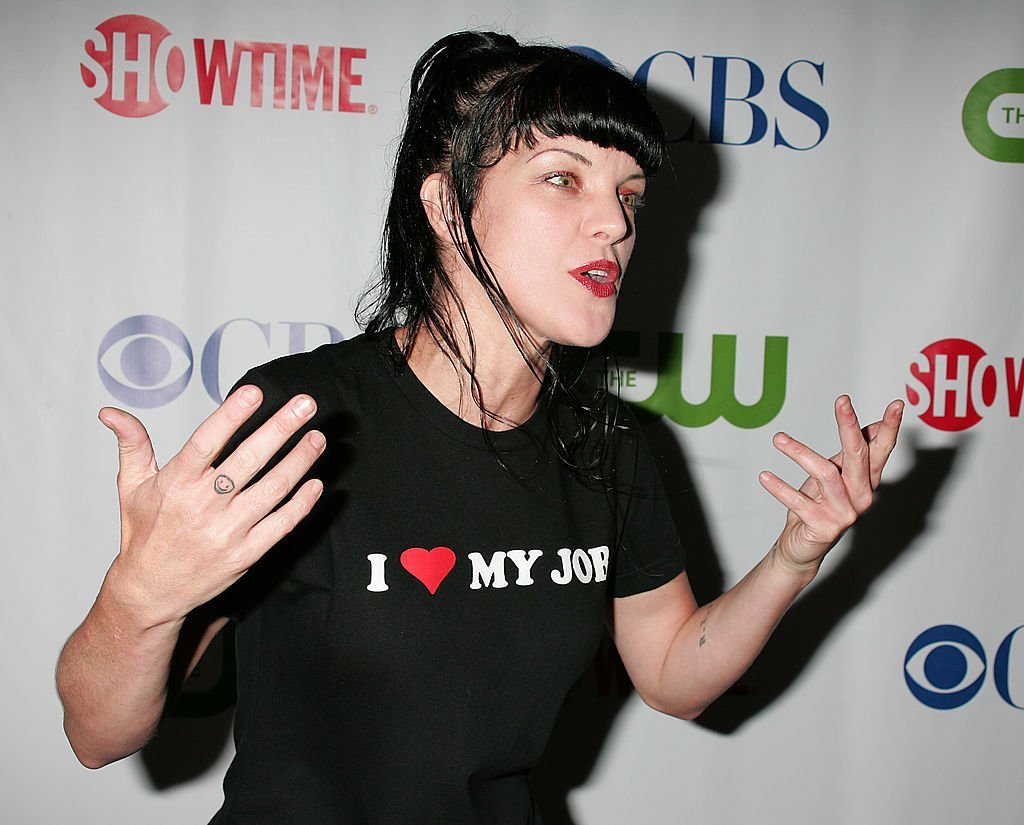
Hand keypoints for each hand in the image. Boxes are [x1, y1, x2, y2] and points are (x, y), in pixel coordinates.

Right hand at [99, 385, 325, 624]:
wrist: (151, 592)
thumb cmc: (144, 534)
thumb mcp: (131, 487)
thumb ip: (132, 445)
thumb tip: (111, 413)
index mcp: (176, 484)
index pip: (206, 442)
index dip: (231, 416)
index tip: (255, 391)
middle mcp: (204, 506)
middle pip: (248, 460)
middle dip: (281, 429)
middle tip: (306, 404)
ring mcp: (228, 531)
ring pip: (272, 489)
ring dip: (299, 461)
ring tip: (317, 438)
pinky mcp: (246, 554)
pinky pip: (281, 524)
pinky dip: (301, 503)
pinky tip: (315, 483)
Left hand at [758, 395, 902, 577]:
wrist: (803, 547)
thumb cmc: (818, 506)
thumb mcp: (835, 475)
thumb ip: (850, 454)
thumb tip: (869, 425)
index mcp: (866, 481)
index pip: (881, 450)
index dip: (890, 428)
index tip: (896, 404)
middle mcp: (861, 496)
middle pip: (857, 455)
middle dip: (850, 426)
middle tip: (842, 401)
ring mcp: (844, 513)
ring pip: (826, 474)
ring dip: (800, 453)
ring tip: (778, 439)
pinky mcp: (823, 527)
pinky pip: (799, 502)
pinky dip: (780, 488)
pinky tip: (765, 476)